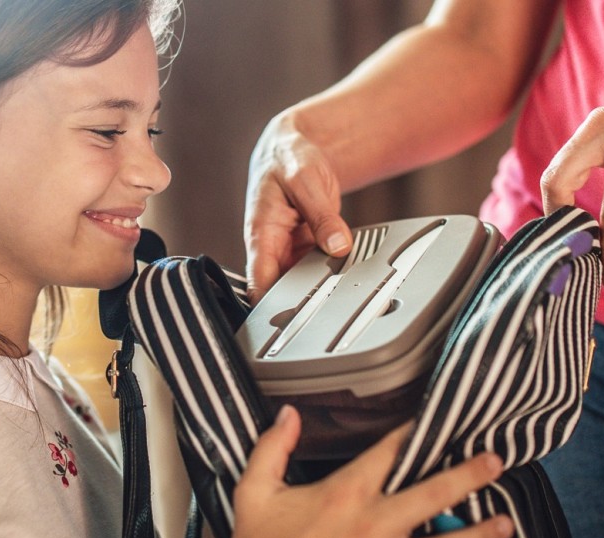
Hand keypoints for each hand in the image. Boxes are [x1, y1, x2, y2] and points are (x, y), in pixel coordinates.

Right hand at [231, 406, 514, 537]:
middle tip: (496, 462)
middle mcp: (375, 526)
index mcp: (345, 494)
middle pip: (435, 493)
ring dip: (479, 534)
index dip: (413, 430)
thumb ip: (271, 450)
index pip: (389, 451)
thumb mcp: (254, 496)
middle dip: (470, 476)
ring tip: (505, 524)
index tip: (432, 419)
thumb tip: (288, 415)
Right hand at [245, 110, 353, 304]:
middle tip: (325, 315)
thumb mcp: (306, 181)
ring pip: (299, 282)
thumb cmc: (289, 158)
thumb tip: (337, 246)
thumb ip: (322, 216)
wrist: (296, 147)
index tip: (287, 323)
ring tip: (340, 298)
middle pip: (279, 289)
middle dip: (299, 303)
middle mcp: (271, 246)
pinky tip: (344, 280)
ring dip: (317, 290)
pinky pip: (315, 270)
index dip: (268, 306)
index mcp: (260, 233)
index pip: (258, 280)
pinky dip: (329, 275)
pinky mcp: (304, 248)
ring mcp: (288, 250)